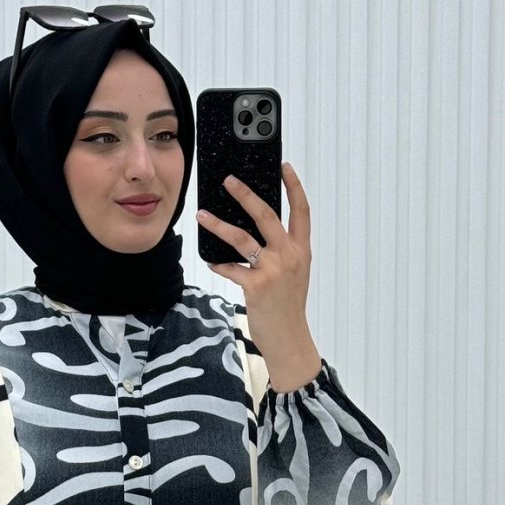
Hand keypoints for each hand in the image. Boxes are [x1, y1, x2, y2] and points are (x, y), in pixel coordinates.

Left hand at [196, 162, 322, 389]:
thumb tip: (256, 232)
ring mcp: (273, 270)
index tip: (284, 166)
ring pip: (242, 238)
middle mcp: (290, 255)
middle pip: (267, 215)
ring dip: (218, 225)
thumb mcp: (294, 273)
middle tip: (229, 180)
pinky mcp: (256, 286)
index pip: (301, 211)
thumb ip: (282, 251)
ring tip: (202, 215)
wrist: (289, 338)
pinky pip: (231, 268)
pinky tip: (211, 260)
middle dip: (246, 194)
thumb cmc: (288, 306)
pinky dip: (219, 263)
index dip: (294, 186)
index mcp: (301, 250)